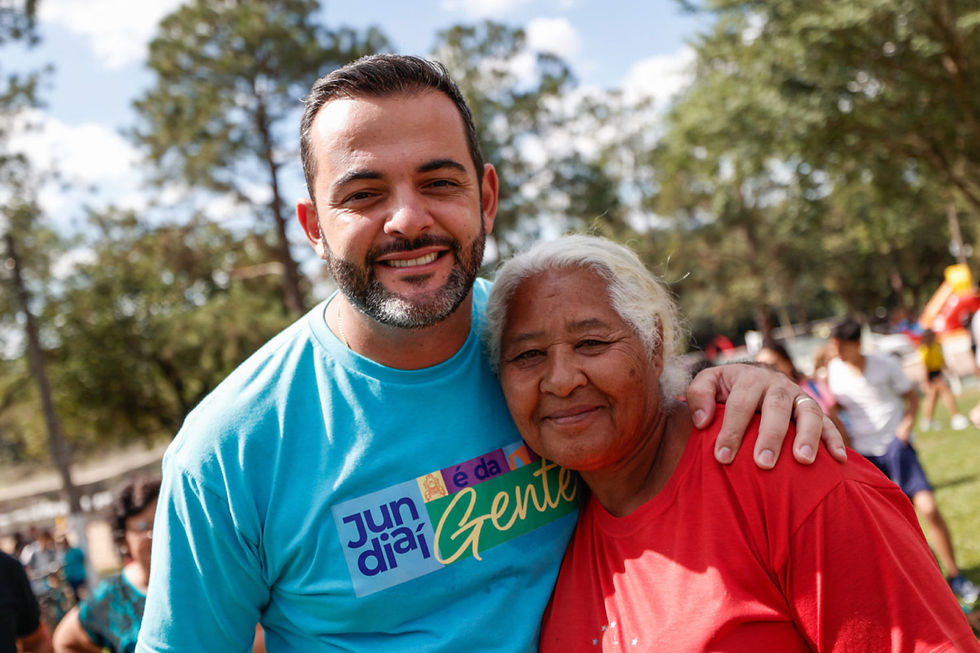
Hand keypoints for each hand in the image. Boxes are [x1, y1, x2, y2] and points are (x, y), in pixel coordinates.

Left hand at [686, 363, 847, 468]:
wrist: (751, 380)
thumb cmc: (725, 390)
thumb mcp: (708, 383)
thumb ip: (698, 395)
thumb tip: (702, 420)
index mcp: (749, 378)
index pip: (740, 403)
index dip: (732, 430)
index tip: (722, 457)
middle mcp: (777, 385)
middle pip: (775, 408)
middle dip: (770, 436)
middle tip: (762, 464)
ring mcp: (798, 397)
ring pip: (808, 412)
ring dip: (807, 436)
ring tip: (803, 460)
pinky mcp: (813, 411)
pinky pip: (828, 424)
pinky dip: (834, 440)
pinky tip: (838, 459)